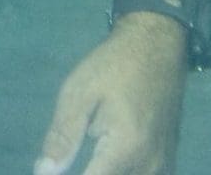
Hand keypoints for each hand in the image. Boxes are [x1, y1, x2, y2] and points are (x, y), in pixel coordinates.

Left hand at [34, 14, 188, 174]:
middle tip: (74, 144)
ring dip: (105, 170)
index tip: (51, 169)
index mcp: (125, 151)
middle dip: (89, 171)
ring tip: (90, 148)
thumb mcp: (79, 92)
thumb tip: (43, 172)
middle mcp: (150, 168)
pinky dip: (122, 170)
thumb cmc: (114, 66)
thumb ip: (63, 136)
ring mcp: (163, 168)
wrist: (157, 48)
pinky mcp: (167, 163)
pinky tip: (106, 158)